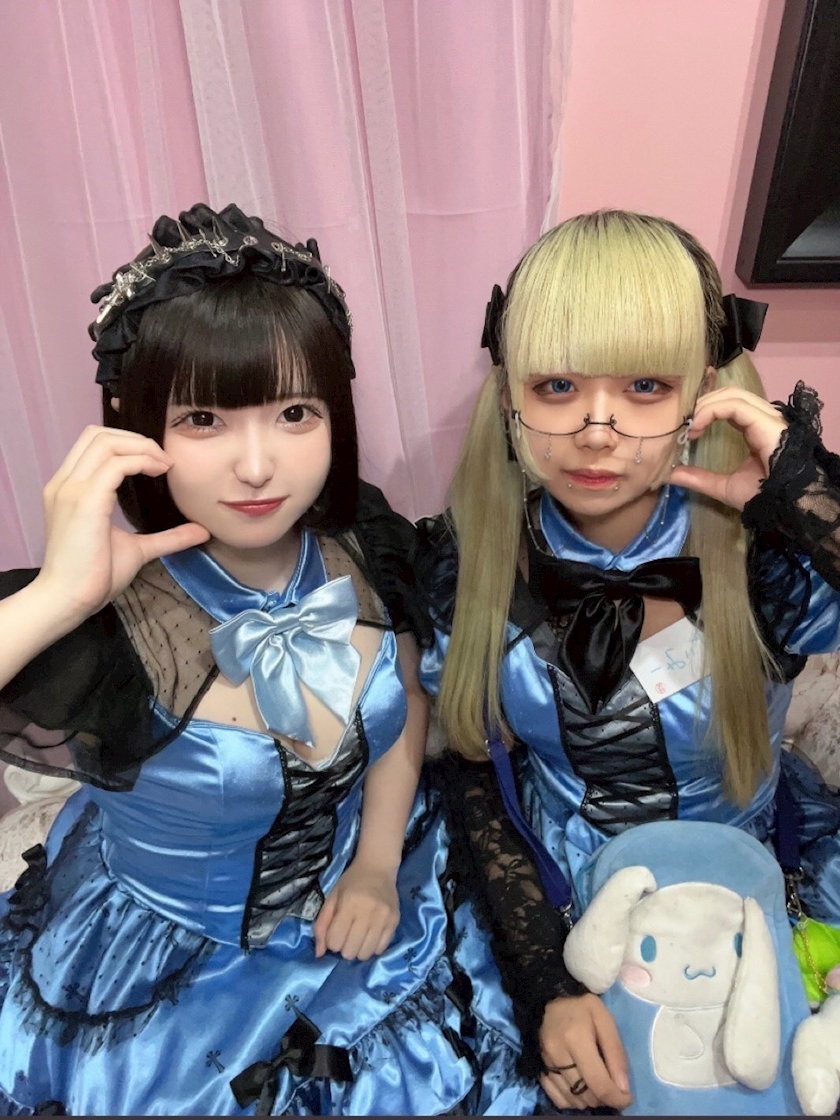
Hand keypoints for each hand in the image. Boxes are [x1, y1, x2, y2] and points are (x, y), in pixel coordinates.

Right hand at [38, 426, 208, 619]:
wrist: (69, 599)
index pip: (93, 443)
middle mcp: (66, 482)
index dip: (128, 442)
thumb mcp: (136, 548)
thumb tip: (201, 531)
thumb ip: (166, 537)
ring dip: (141, 446)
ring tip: (165, 464)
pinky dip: (142, 461)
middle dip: (136, 438)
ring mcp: (72, 489)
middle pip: (97, 434)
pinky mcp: (85, 501)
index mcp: (69, 488)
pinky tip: (160, 472)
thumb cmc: (94, 576)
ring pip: (106, 441)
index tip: (158, 461)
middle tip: (164, 459)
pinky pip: (116, 464)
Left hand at [313, 860, 399, 960]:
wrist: (378, 867)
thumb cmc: (351, 882)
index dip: (331, 940)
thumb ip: (321, 925)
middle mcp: (368, 912)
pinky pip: (381, 949)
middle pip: (350, 951)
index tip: (335, 931)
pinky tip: (369, 936)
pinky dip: (372, 948)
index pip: (335, 941)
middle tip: (347, 935)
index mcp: (349, 904)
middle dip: (344, 947)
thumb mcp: (331, 898)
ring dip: (358, 950)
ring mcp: (384, 918)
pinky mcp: (395, 922)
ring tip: (358, 937)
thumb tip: (319, 954)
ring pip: (366, 954)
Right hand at [539, 993, 631, 1111]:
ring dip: (590, 1100)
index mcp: (576, 1038)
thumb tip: (623, 1089)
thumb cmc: (581, 1009)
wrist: (548, 1001)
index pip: (598, 1082)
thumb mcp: (605, 1020)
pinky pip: (559, 1099)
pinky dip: (573, 1101)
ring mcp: (545, 1064)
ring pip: (573, 1100)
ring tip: (597, 1085)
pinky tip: (581, 1088)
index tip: (627, 1098)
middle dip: (604, 1098)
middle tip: (612, 1087)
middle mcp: (557, 1054)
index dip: (616, 1098)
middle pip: (586, 1095)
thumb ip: (616, 1052)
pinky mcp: (539, 1069)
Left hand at [669, 387, 786, 510]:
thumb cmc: (763, 497)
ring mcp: (768, 417)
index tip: (687, 429)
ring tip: (690, 423)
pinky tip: (697, 425)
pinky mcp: (767, 421)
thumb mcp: (725, 487)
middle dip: (704, 403)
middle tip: (684, 421)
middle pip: (731, 394)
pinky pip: (736, 405)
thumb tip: (672, 475)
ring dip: (706, 404)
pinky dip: (712, 410)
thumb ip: (700, 479)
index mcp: (757, 429)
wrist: (789, 506)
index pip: (730, 405)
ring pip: (733, 394)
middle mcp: (765, 418)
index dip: (705, 410)